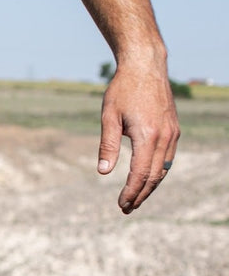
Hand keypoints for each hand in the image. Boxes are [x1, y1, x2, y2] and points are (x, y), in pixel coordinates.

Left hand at [97, 61, 180, 213]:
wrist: (145, 66)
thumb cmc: (123, 90)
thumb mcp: (109, 117)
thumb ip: (108, 146)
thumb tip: (103, 172)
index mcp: (147, 135)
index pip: (141, 173)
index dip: (131, 191)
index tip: (121, 204)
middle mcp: (164, 136)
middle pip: (154, 176)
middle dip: (140, 194)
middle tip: (126, 209)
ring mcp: (172, 133)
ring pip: (164, 169)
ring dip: (150, 186)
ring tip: (135, 199)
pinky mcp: (174, 129)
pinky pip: (168, 157)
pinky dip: (158, 172)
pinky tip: (147, 179)